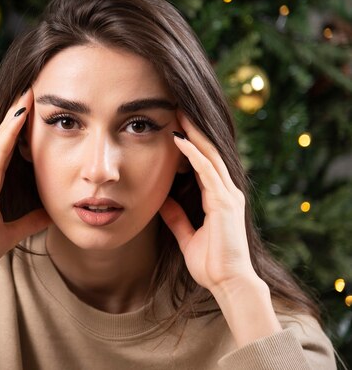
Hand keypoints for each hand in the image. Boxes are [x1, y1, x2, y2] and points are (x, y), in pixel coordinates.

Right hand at [0, 89, 51, 273]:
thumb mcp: (13, 231)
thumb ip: (31, 220)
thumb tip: (50, 214)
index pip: (9, 148)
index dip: (19, 129)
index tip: (33, 110)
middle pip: (4, 136)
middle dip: (18, 114)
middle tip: (33, 90)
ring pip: (2, 136)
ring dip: (16, 113)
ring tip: (30, 91)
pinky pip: (0, 148)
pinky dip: (11, 128)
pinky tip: (23, 111)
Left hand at [159, 111, 256, 291]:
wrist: (228, 283)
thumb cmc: (211, 264)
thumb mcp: (187, 236)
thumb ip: (177, 217)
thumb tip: (163, 201)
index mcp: (218, 198)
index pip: (203, 163)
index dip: (190, 144)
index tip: (174, 126)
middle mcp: (226, 192)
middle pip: (208, 153)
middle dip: (192, 130)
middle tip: (176, 109)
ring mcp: (228, 195)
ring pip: (209, 156)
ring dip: (193, 134)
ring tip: (178, 113)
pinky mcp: (225, 202)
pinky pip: (208, 172)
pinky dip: (194, 155)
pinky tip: (181, 140)